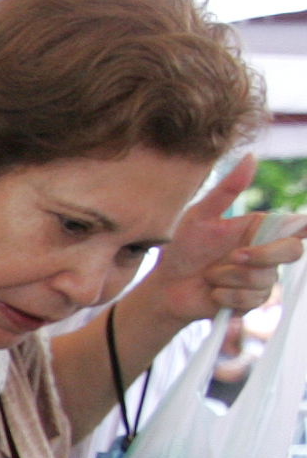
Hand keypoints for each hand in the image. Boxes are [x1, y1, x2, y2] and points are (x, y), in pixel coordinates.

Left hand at [121, 155, 299, 332]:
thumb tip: (251, 157)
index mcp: (259, 229)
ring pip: (265, 278)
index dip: (303, 227)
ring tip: (208, 275)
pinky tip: (212, 292)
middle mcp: (266, 252)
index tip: (301, 228)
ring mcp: (261, 277)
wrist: (165, 287)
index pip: (296, 226)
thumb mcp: (199, 216)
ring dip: (230, 277)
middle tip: (235, 256)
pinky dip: (227, 295)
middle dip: (263, 255)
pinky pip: (251, 299)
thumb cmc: (182, 248)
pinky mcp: (251, 301)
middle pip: (292, 251)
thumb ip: (227, 190)